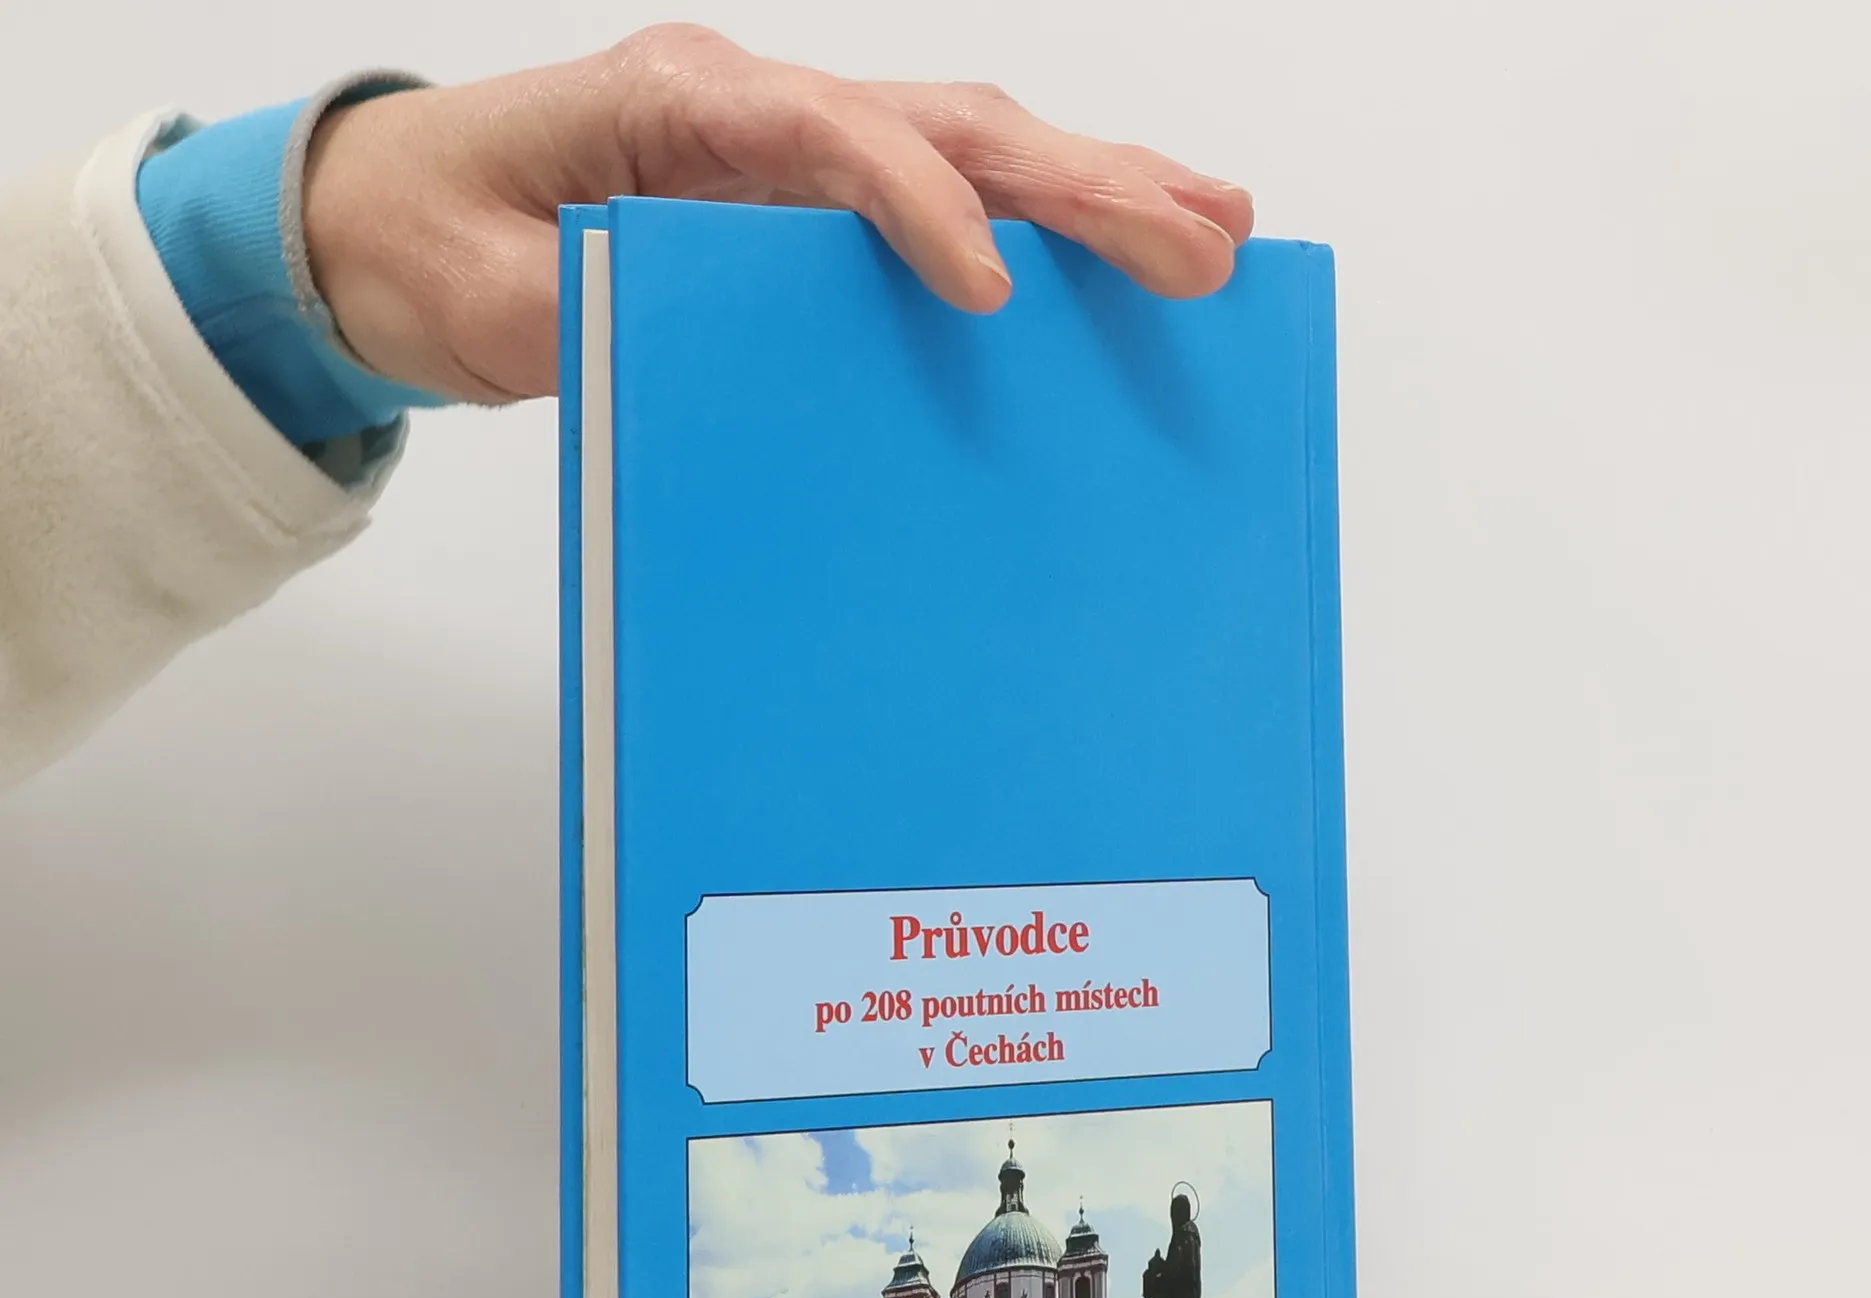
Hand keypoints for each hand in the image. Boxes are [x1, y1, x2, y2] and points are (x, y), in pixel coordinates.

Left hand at [302, 24, 1254, 402]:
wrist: (392, 224)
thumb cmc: (432, 242)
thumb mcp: (485, 300)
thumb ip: (582, 320)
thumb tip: (690, 354)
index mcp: (673, 106)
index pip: (823, 135)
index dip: (915, 203)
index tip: (987, 288)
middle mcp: (754, 108)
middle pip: (944, 126)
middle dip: (1077, 182)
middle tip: (1196, 237)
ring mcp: (791, 151)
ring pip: (971, 148)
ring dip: (1097, 186)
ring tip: (1215, 225)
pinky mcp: (807, 205)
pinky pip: (945, 200)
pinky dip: (1040, 224)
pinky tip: (1123, 247)